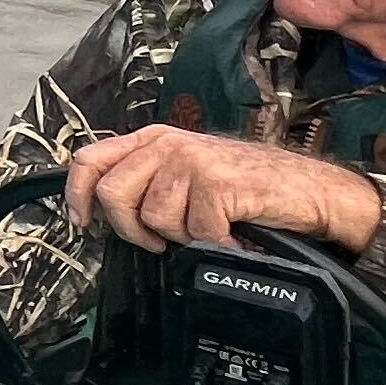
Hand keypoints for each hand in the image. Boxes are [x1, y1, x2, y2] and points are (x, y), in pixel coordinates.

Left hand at [63, 127, 381, 254]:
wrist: (309, 190)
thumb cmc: (249, 187)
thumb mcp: (187, 173)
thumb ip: (147, 181)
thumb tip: (99, 208)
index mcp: (154, 140)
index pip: (90, 159)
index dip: (76, 195)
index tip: (82, 223)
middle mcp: (168, 144)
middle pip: (113, 194)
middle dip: (134, 229)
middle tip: (164, 239)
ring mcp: (192, 161)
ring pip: (155, 219)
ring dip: (184, 236)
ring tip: (211, 225)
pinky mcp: (217, 184)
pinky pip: (196, 234)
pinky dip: (217, 244)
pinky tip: (233, 235)